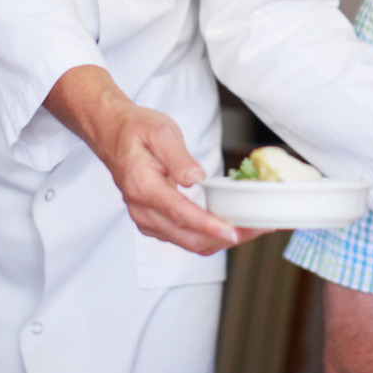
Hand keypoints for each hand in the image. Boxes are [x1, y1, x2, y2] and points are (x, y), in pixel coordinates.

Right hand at [45, 65, 261, 254]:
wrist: (113, 135)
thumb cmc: (137, 130)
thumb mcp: (161, 132)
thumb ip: (179, 157)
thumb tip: (196, 179)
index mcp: (143, 186)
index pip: (179, 213)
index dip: (208, 225)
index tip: (232, 232)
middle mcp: (142, 210)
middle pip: (187, 237)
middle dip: (225, 237)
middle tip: (258, 228)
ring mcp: (146, 220)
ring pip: (188, 242)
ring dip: (220, 240)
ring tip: (252, 228)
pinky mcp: (154, 223)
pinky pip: (184, 238)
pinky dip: (209, 236)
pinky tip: (230, 225)